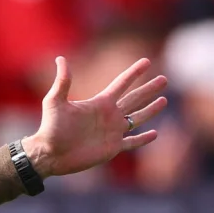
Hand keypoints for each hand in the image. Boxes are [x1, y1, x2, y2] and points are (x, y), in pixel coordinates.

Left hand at [22, 56, 167, 177]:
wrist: (49, 154)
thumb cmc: (50, 128)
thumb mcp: (55, 102)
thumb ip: (62, 81)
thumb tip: (60, 58)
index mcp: (99, 103)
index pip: (121, 84)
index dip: (134, 73)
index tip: (146, 61)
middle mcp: (108, 116)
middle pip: (134, 99)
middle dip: (149, 89)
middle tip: (164, 79)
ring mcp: (112, 132)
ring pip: (137, 118)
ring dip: (150, 110)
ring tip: (163, 101)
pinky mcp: (112, 148)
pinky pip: (132, 142)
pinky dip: (143, 139)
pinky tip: (155, 134)